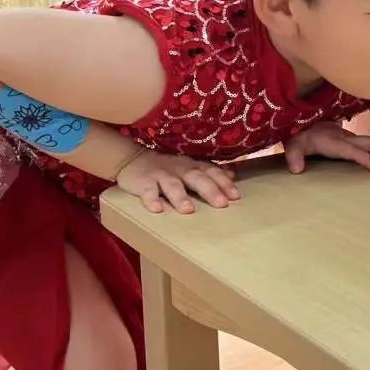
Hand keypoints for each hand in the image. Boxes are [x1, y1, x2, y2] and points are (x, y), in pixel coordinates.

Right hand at [116, 149, 238, 213]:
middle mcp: (180, 169)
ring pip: (172, 185)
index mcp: (193, 166)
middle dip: (210, 190)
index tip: (236, 196)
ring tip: (188, 210)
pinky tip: (156, 209)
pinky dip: (151, 199)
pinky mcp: (142, 182)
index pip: (212, 172)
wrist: (133, 159)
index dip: (224, 183)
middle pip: (196, 178)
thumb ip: (210, 171)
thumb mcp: (190, 166)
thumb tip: (233, 175)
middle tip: (221, 204)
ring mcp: (161, 175)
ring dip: (180, 197)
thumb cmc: (168, 168)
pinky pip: (147, 191)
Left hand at [285, 122, 369, 173]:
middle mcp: (346, 137)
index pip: (353, 151)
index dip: (366, 159)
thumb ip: (293, 156)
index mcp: (334, 141)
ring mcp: (352, 137)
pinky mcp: (355, 140)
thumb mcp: (292, 146)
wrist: (302, 122)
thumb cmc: (299, 137)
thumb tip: (296, 170)